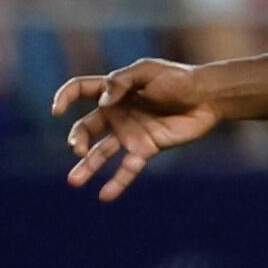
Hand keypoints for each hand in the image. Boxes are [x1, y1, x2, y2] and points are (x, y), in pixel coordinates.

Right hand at [52, 59, 221, 199]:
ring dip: (87, 167)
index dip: (64, 97)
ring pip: (101, 153)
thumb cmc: (179, 78)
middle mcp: (117, 113)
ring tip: (74, 181)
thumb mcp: (148, 70)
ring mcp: (130, 133)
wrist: (209, 96)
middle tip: (78, 150)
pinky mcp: (146, 148)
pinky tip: (104, 196)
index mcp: (114, 91)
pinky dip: (117, 182)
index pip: (80, 90)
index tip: (57, 111)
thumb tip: (103, 103)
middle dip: (77, 139)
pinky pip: (127, 168)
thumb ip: (122, 82)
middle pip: (85, 128)